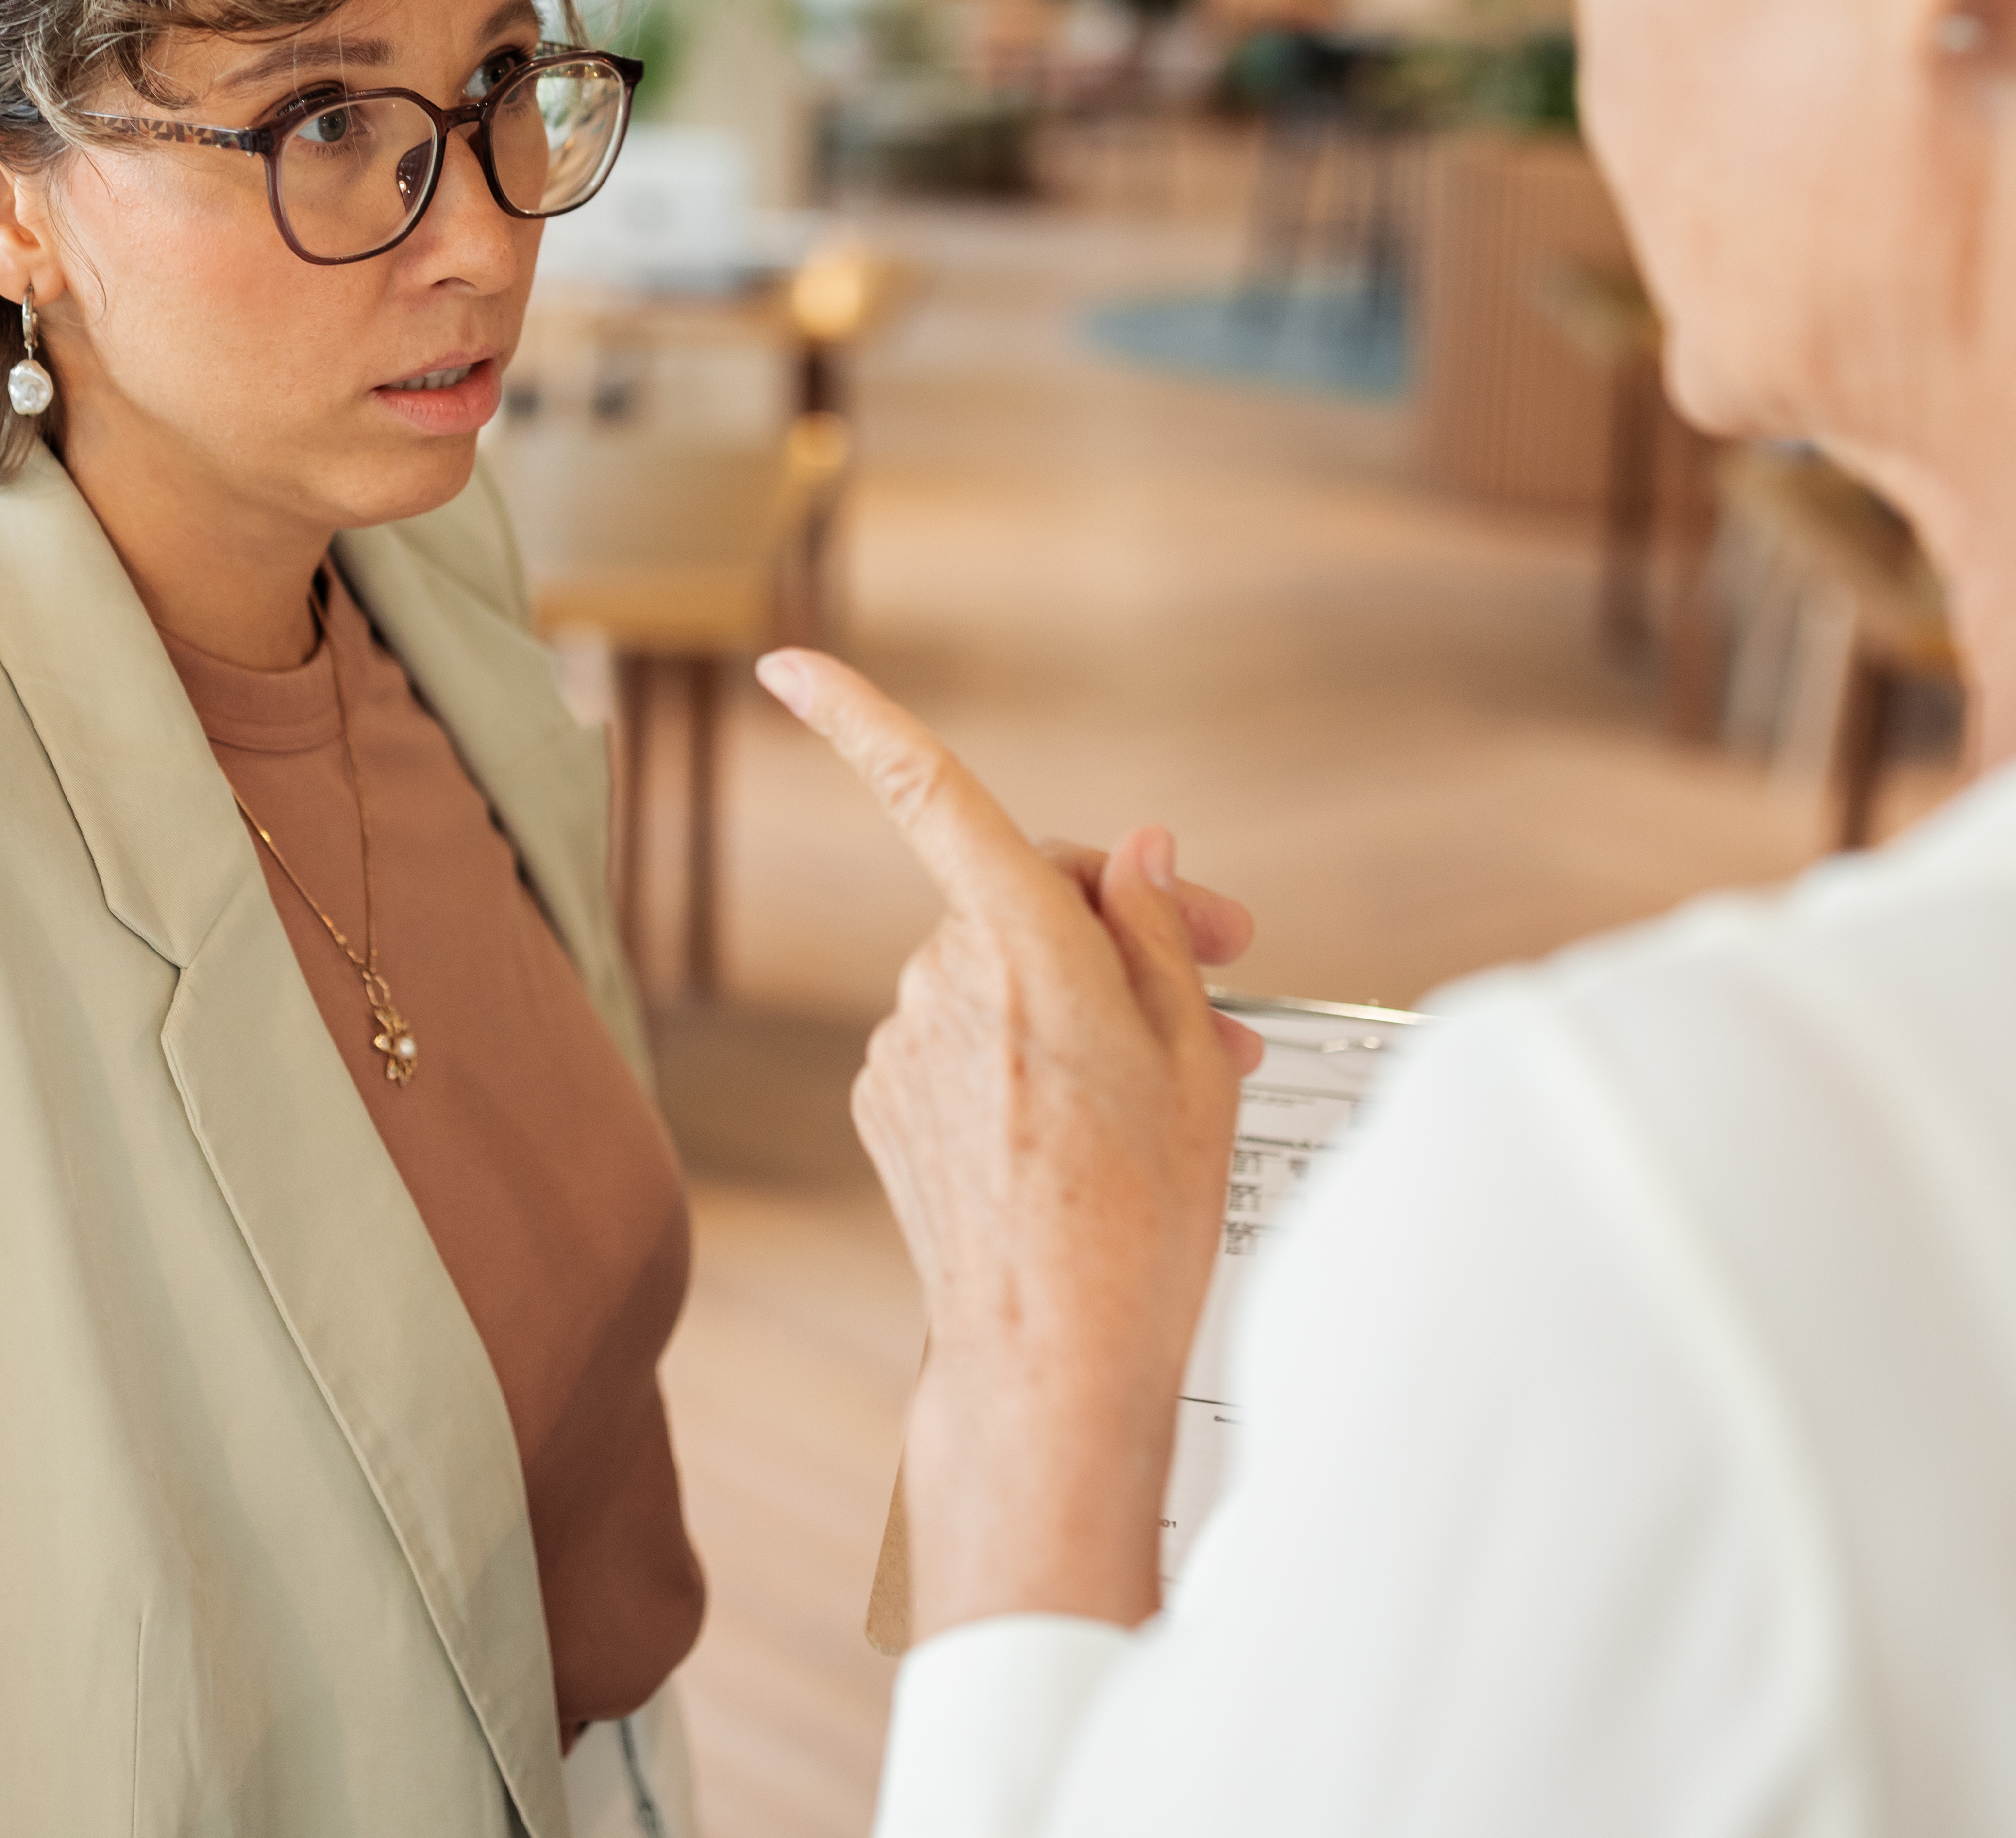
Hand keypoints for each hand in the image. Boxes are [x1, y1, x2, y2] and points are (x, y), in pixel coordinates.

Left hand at [755, 648, 1260, 1633]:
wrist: (1053, 1351)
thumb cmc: (1142, 1207)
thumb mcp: (1195, 1050)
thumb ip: (1156, 931)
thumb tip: (1137, 858)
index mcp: (1024, 943)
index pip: (928, 791)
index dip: (856, 715)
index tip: (788, 663)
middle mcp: (943, 977)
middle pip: (1019, 895)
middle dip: (1113, 915)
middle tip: (1226, 959)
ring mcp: (902, 1043)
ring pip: (998, 975)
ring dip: (1074, 999)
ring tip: (1163, 1079)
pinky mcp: (883, 1101)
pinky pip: (960, 1041)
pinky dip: (1019, 1057)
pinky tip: (1079, 1124)